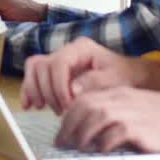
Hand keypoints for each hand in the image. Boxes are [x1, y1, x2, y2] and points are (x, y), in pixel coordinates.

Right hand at [21, 37, 159, 112]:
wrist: (130, 76)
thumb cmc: (125, 76)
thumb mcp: (116, 79)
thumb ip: (95, 82)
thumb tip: (72, 90)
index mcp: (81, 48)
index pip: (59, 63)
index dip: (58, 86)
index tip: (67, 105)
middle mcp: (66, 51)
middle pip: (42, 66)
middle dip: (48, 92)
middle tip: (60, 111)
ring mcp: (59, 60)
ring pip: (34, 68)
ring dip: (35, 90)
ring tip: (45, 108)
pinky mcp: (54, 72)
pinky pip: (33, 75)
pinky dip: (29, 90)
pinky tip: (29, 106)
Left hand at [55, 87, 159, 153]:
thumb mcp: (136, 108)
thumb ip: (116, 112)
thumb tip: (93, 131)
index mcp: (119, 93)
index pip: (84, 99)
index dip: (69, 115)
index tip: (63, 130)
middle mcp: (121, 99)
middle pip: (84, 107)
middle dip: (69, 126)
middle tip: (63, 143)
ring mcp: (130, 112)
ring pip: (94, 118)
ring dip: (82, 135)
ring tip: (77, 148)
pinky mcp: (139, 128)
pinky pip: (113, 135)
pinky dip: (103, 144)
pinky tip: (101, 152)